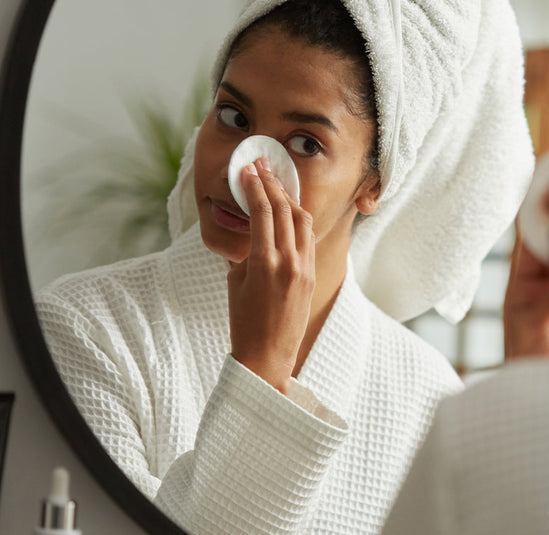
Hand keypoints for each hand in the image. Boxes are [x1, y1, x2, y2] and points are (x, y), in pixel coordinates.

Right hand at [227, 158, 315, 393]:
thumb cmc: (244, 322)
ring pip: (301, 220)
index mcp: (265, 263)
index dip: (254, 186)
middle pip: (283, 210)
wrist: (268, 356)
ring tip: (275, 181)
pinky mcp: (312, 275)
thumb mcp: (236, 282)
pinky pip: (308, 237)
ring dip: (288, 197)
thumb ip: (246, 251)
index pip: (262, 213)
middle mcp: (289, 262)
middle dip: (271, 183)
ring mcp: (305, 268)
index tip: (247, 169)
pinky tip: (289, 209)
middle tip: (261, 164)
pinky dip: (298, 218)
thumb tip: (253, 229)